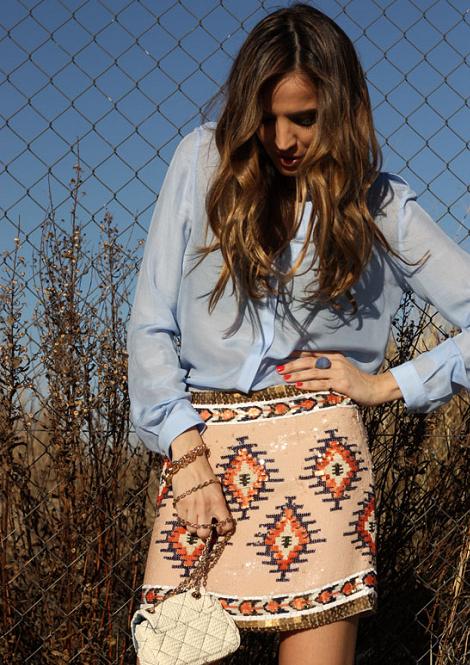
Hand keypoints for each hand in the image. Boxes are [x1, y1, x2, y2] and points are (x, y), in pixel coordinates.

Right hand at [170, 429, 234, 541]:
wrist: (190, 463)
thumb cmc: (205, 475)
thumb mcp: (217, 489)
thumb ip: (218, 505)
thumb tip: (219, 521)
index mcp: (218, 502)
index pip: (226, 525)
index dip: (224, 530)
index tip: (221, 529)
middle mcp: (205, 507)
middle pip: (204, 533)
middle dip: (205, 533)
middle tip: (205, 526)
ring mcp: (191, 507)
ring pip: (192, 530)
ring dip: (194, 527)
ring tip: (195, 519)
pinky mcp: (179, 505)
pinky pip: (182, 521)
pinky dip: (185, 520)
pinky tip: (188, 513)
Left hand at [276, 350, 402, 406]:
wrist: (375, 389)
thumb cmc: (356, 382)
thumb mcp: (341, 370)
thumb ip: (327, 367)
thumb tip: (307, 371)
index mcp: (335, 356)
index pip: (312, 354)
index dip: (296, 355)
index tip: (282, 356)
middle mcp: (336, 361)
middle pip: (309, 361)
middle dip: (292, 365)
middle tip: (279, 368)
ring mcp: (339, 372)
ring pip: (313, 372)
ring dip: (297, 375)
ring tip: (284, 377)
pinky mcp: (342, 384)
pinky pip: (322, 383)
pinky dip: (309, 384)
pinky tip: (298, 386)